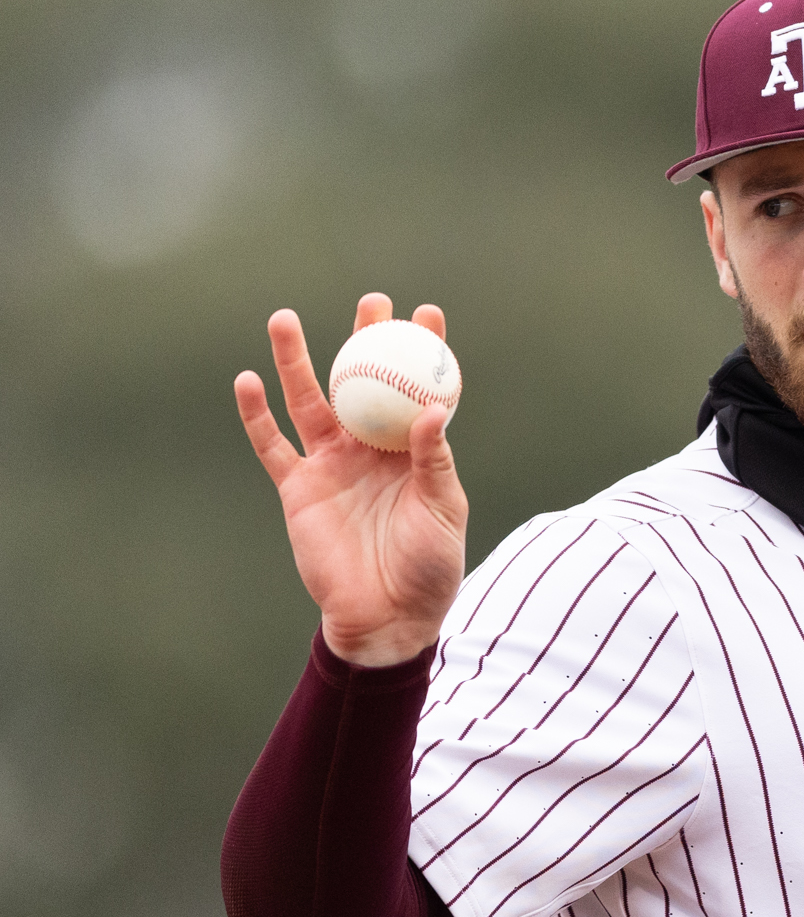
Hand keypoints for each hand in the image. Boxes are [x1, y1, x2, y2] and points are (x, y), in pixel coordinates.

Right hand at [235, 293, 467, 666]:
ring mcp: (331, 465)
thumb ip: (434, 460)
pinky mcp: (298, 489)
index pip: (418, 390)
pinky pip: (272, 446)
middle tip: (369, 301)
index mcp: (413, 451)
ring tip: (284, 318)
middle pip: (362, 384)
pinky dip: (257, 415)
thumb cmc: (430, 566)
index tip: (426, 312)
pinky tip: (247, 379)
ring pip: (309, 402)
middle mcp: (370, 449)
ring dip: (297, 362)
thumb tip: (430, 409)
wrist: (387, 615)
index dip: (422, 352)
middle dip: (364, 342)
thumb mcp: (443, 510)